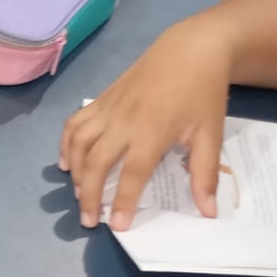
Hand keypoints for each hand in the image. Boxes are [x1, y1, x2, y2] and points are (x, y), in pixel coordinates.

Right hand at [59, 21, 231, 230]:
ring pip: (78, 144)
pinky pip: (74, 124)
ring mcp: (108, 109)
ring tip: (77, 194)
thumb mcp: (210, 134)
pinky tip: (66, 161)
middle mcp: (123, 122)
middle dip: (88, 195)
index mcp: (152, 132)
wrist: (189, 50)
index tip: (117, 227)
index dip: (122, 202)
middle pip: (95, 163)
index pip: (131, 174)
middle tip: (88, 220)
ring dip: (74, 172)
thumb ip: (204, 174)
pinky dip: (65, 144)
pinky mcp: (101, 100)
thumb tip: (208, 211)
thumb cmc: (203, 93)